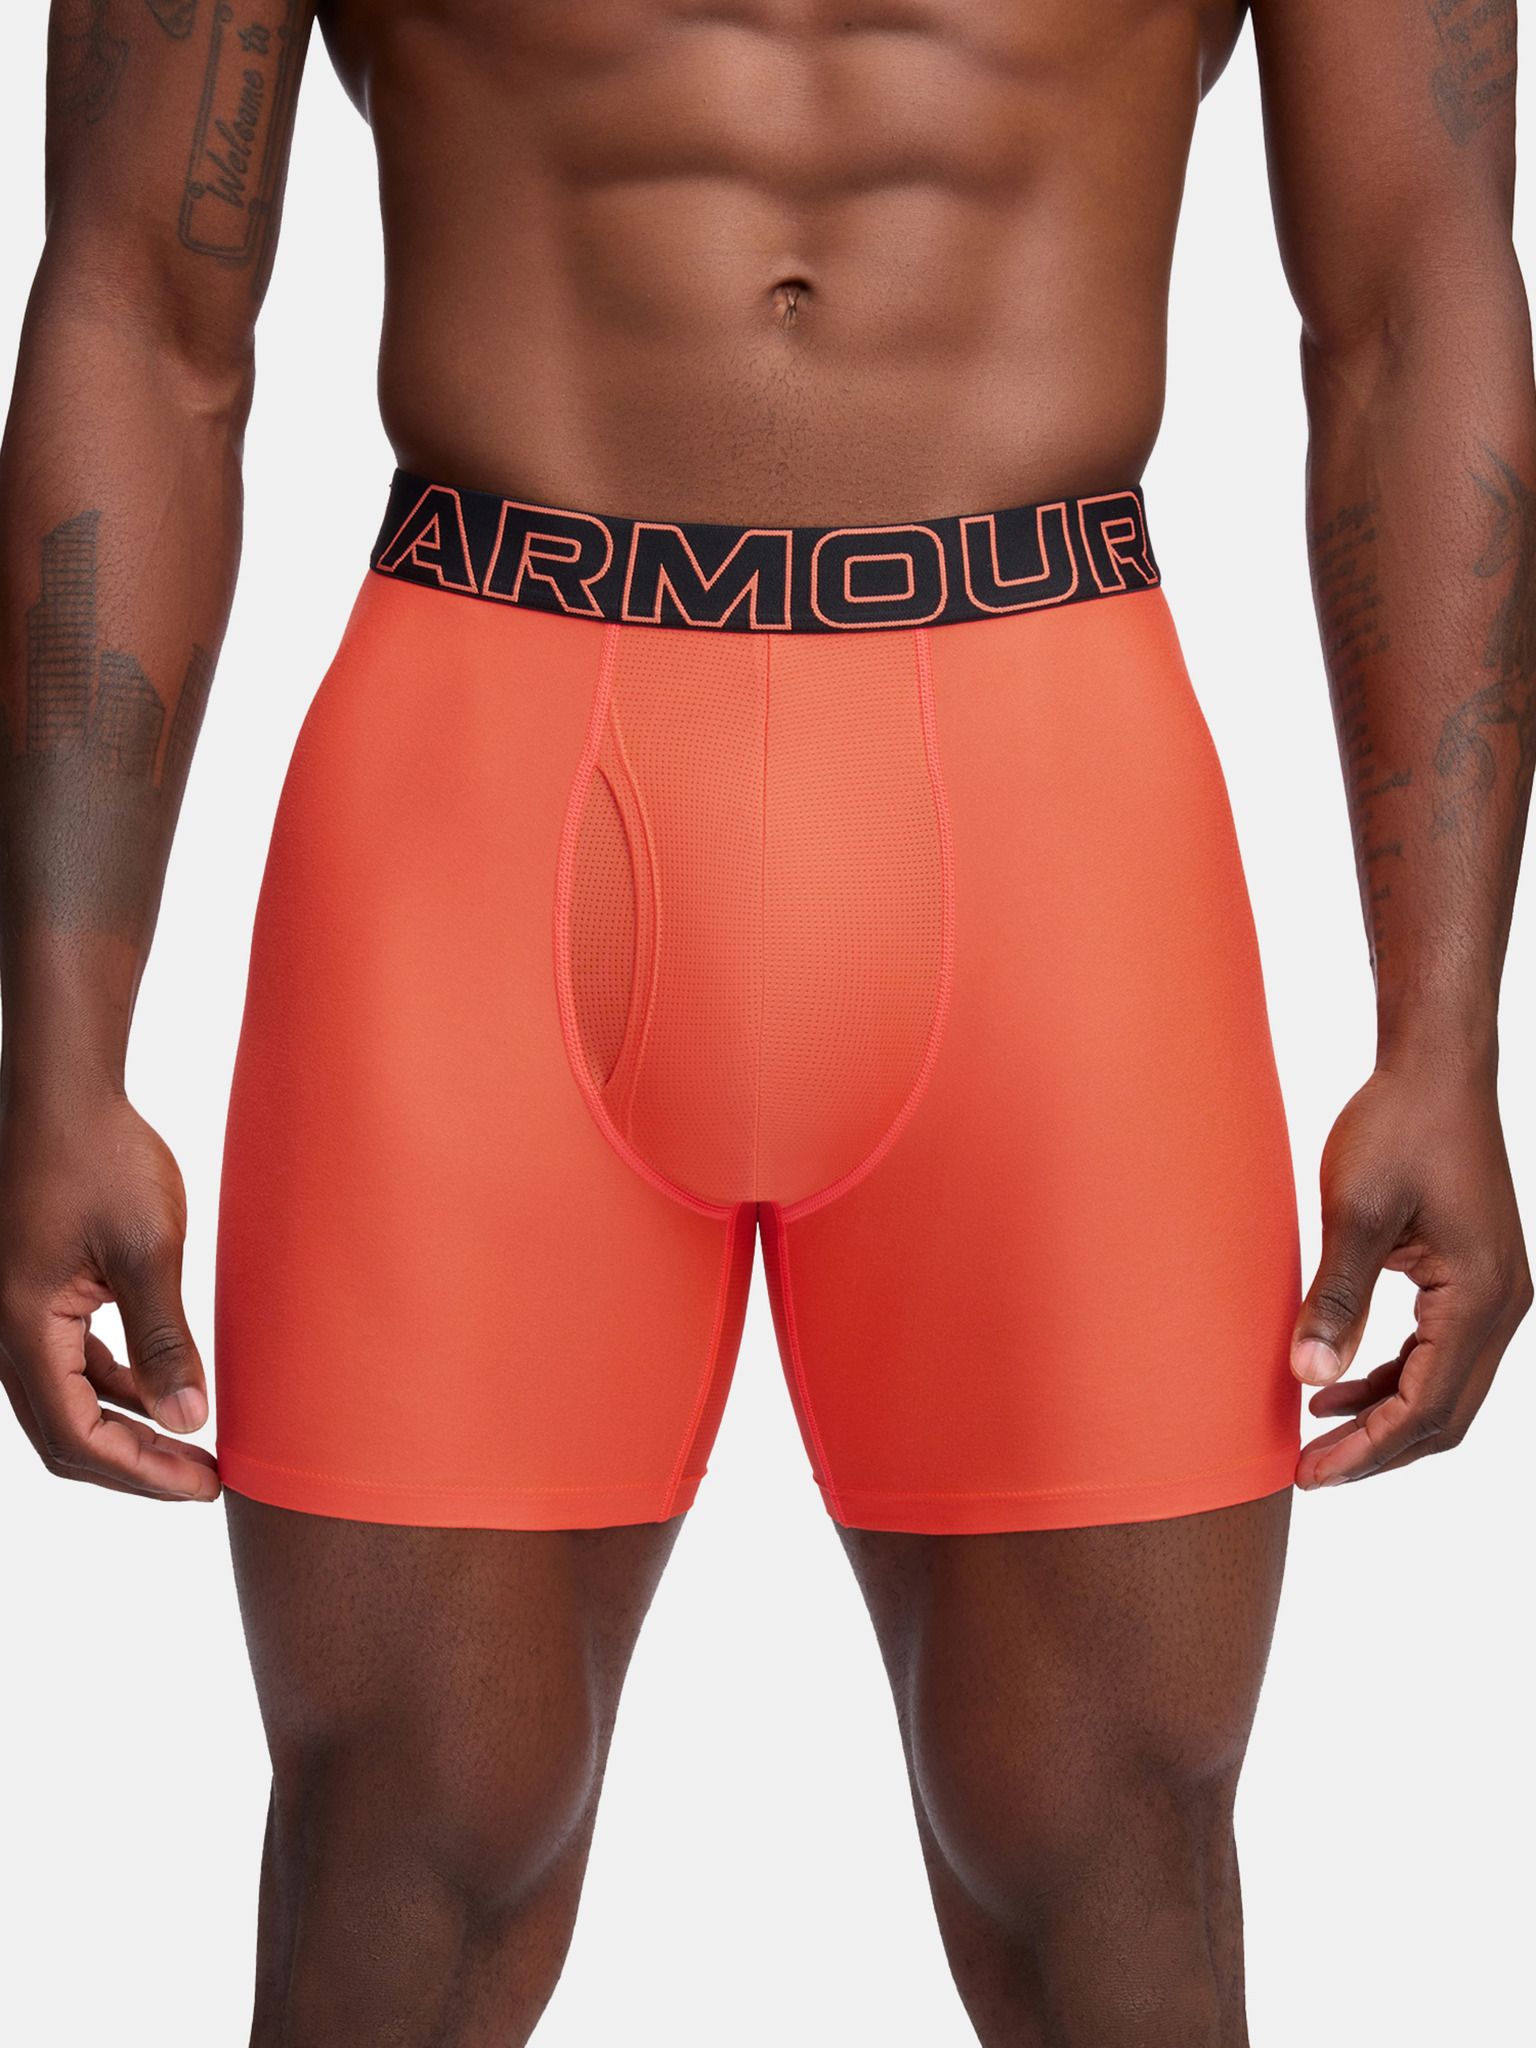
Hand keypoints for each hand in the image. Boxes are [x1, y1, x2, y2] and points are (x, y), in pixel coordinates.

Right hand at [0, 1088, 218, 1500]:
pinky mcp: (34, 1295)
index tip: (202, 1484)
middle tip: (203, 1481)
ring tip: (191, 1444)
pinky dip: (112, 1389)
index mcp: (23, 1327)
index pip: (77, 1435)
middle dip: (135, 1466)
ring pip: (64, 1402)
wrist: (66, 1096)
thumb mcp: (147, 1249)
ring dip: (125, 1430)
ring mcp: (15, 1314)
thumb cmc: (103, 1159)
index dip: (141, 1470)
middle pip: (64, 1434)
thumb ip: (164, 1339)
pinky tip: (160, 1390)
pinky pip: (67, 1364)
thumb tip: (188, 1420)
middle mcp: (5, 1330)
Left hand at [1291, 1064, 1530, 1488]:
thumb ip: (1335, 1299)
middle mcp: (1503, 1305)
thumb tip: (1307, 1377)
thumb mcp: (1355, 1213)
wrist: (1437, 1068)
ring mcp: (1496, 1292)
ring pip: (1446, 1388)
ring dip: (1384, 1415)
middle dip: (1377, 1447)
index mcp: (1480, 1298)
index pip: (1425, 1407)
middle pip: (1445, 1414)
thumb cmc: (1398, 1126)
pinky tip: (1339, 1378)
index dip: (1366, 1447)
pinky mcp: (1477, 1276)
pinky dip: (1394, 1376)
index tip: (1309, 1473)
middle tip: (1310, 1472)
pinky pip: (1440, 1351)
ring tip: (1316, 1431)